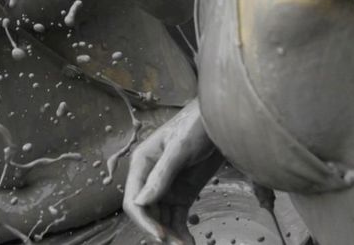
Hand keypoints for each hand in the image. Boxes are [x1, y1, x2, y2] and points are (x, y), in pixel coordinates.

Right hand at [124, 99, 217, 244]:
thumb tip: (141, 201)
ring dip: (171, 235)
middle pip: (147, 213)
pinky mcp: (183, 193)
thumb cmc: (195, 126)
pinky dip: (181, 232)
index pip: (134, 199)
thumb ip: (161, 175)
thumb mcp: (179, 149)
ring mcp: (167, 187)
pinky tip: (190, 242)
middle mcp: (151, 177)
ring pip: (162, 219)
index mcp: (143, 163)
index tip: (161, 237)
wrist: (219, 120)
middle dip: (160, 231)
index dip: (144, 221)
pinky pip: (177, 217)